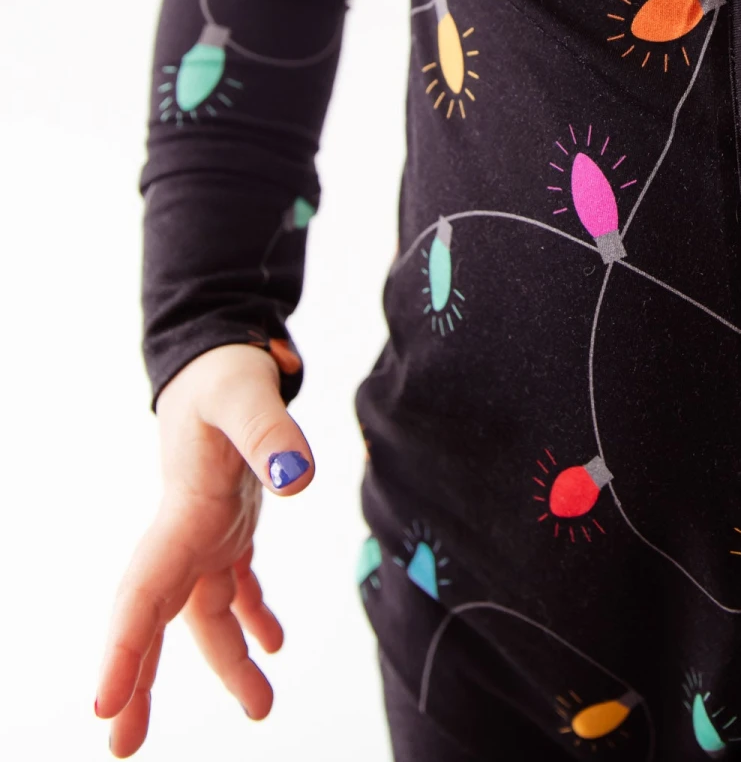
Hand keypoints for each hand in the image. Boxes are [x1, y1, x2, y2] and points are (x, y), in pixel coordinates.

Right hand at [94, 343, 315, 756]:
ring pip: (203, 614)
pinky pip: (235, 587)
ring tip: (258, 708)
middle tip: (123, 747)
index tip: (104, 707)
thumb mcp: (247, 393)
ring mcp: (204, 533)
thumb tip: (298, 481)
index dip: (120, 651)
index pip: (141, 593)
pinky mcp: (229, 526)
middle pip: (156, 621)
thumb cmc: (227, 372)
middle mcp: (184, 532)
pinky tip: (273, 643)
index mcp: (179, 512)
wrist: (221, 355)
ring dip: (223, 661)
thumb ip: (271, 433)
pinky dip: (252, 617)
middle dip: (138, 682)